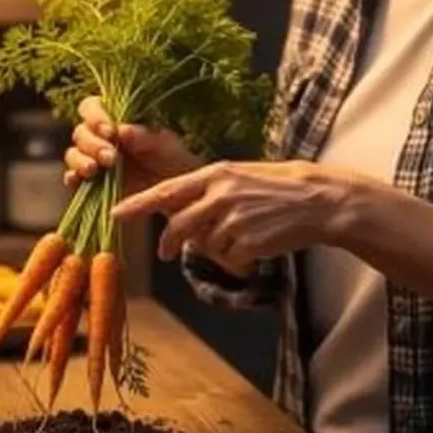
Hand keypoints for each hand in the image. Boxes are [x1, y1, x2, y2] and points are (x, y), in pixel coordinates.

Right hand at [64, 96, 202, 192]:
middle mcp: (100, 137)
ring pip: (73, 154)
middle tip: (111, 158)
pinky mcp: (90, 183)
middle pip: (81, 132)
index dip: (95, 116)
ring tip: (94, 170)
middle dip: (92, 144)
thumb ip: (146, 137)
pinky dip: (72, 178)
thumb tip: (122, 130)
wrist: (178, 192)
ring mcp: (93, 160)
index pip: (92, 107)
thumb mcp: (166, 146)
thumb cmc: (173, 161)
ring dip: (80, 160)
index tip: (110, 132)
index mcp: (115, 118)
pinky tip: (77, 180)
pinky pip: (72, 178)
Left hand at [110, 160, 351, 274]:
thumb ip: (205, 191)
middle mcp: (221, 194)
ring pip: (204, 244)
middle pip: (178, 225)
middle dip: (168, 243)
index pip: (166, 191)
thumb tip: (174, 209)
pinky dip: (236, 256)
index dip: (137, 205)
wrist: (317, 200)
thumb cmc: (275, 187)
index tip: (115, 214)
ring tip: (241, 234)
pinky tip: (255, 243)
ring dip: (216, 247)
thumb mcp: (237, 177)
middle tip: (164, 253)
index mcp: (215, 175)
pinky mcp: (248, 242)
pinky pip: (228, 257)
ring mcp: (235, 219)